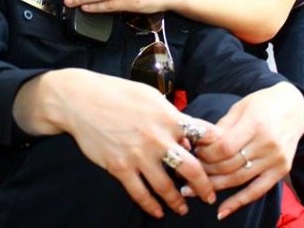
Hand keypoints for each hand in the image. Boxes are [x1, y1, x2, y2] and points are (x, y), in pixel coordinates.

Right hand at [14, 70, 217, 218]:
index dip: (216, 149)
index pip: (204, 136)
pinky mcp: (120, 168)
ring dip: (178, 201)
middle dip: (205, 186)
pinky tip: (157, 211)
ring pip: (166, 187)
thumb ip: (172, 116)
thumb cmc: (118, 93)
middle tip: (210, 195)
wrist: (81, 101)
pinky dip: (150, 206)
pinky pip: (140, 193)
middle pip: (192, 168)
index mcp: (170, 117)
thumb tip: (187, 137)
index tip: (222, 160)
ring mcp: (139, 155)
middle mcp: (158, 138)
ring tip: (183, 209)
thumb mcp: (151, 96)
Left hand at [190, 83, 303, 219]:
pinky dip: (239, 202)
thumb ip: (222, 127)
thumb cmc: (264, 103)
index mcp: (255, 124)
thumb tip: (199, 144)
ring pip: (239, 179)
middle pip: (229, 165)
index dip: (206, 154)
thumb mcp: (241, 107)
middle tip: (189, 172)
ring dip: (215, 186)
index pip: (224, 147)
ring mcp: (275, 159)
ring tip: (194, 190)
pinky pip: (257, 191)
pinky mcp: (281, 170)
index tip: (195, 152)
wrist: (295, 108)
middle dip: (206, 170)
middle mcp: (267, 143)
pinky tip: (222, 211)